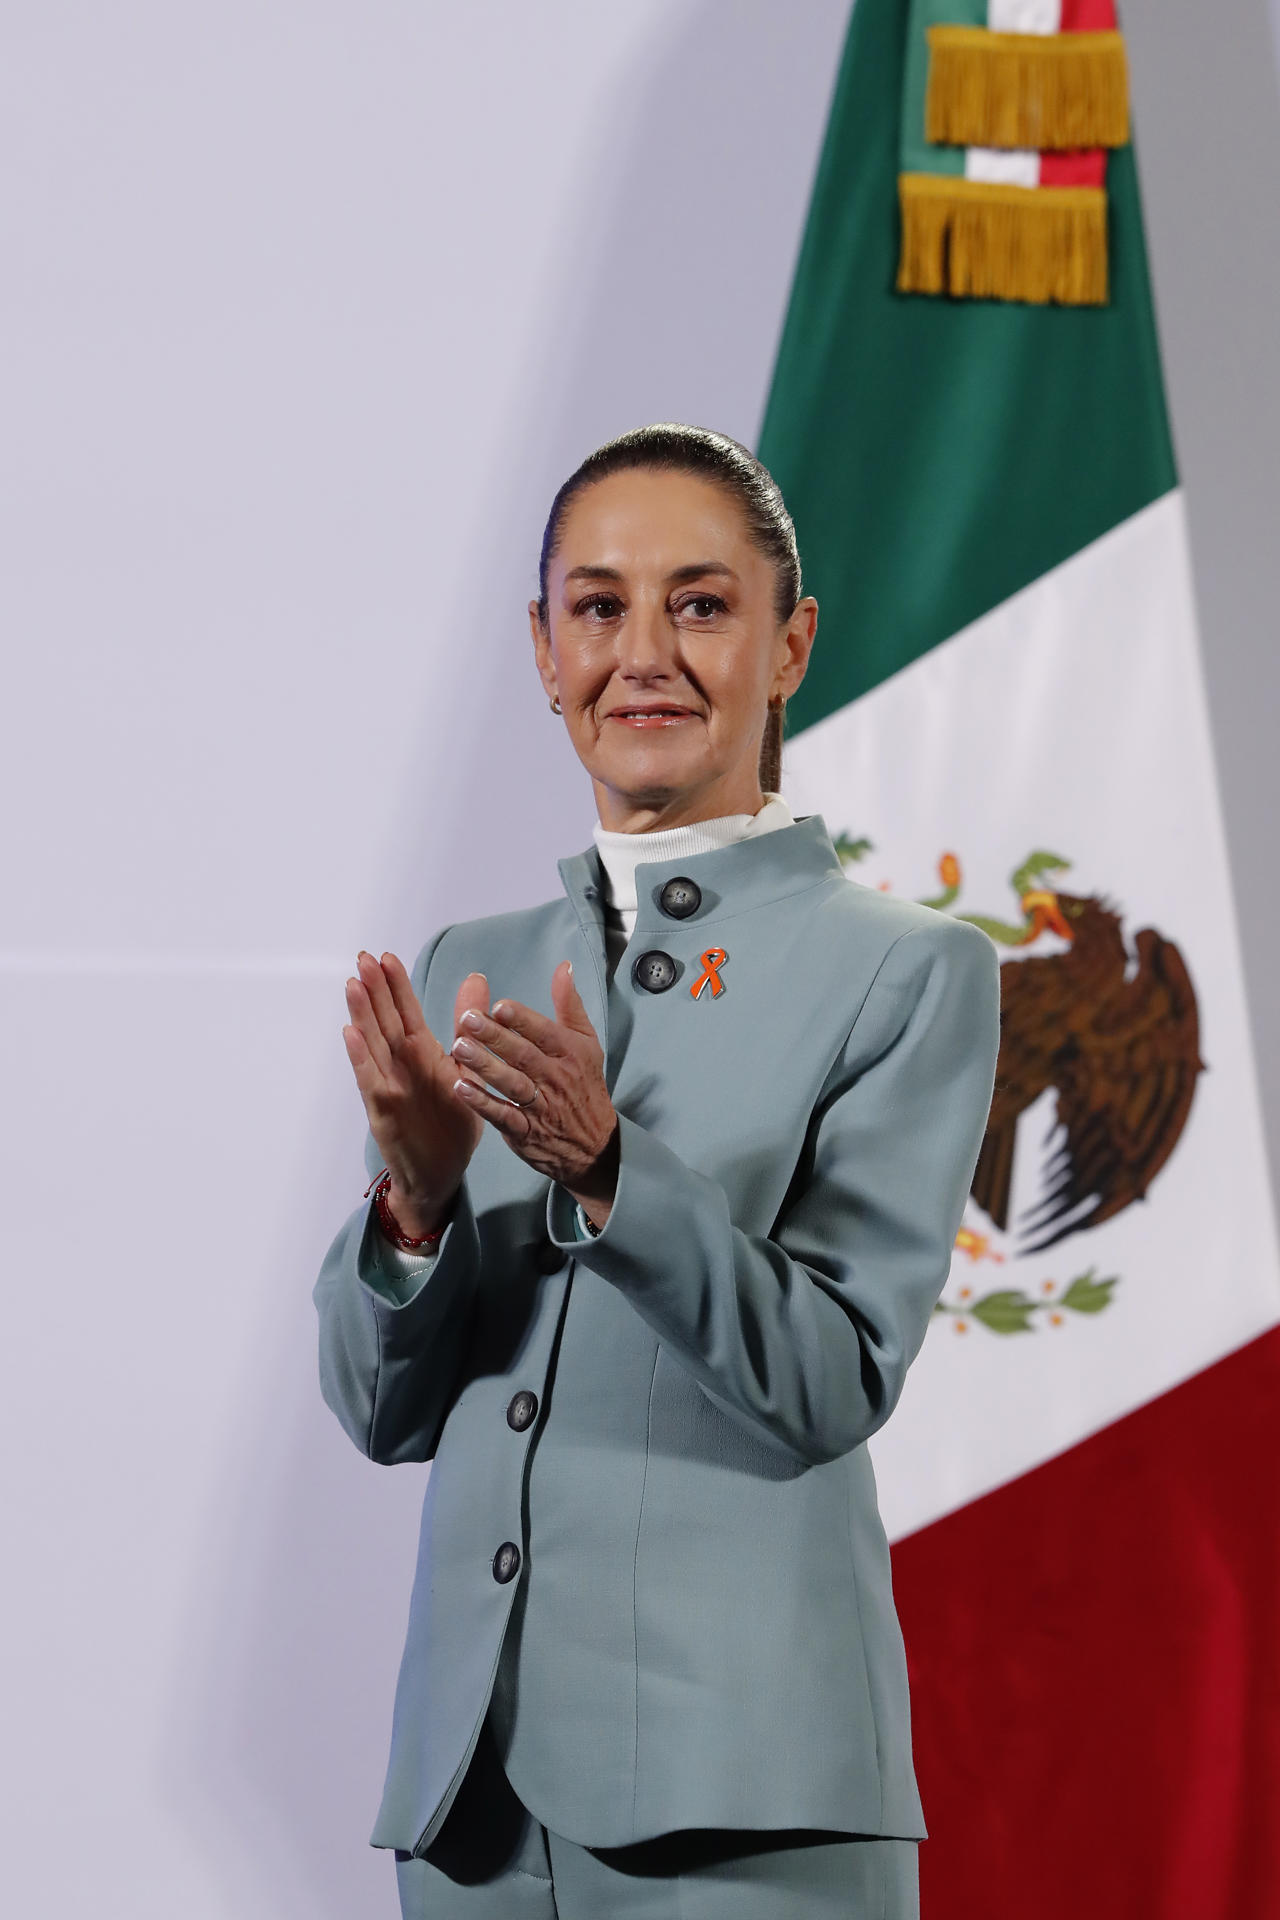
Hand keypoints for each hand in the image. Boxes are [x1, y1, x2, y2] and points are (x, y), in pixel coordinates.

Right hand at [343, 951, 486, 1235]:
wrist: (442, 1174)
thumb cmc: (451, 1123)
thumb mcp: (466, 1069)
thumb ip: (468, 1028)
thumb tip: (477, 980)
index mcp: (422, 1054)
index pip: (406, 1012)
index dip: (396, 985)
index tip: (387, 956)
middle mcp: (401, 1066)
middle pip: (384, 1021)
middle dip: (374, 990)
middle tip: (362, 957)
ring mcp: (389, 1086)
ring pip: (372, 1045)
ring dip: (361, 1015)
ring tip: (353, 984)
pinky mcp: (384, 1112)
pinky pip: (371, 1081)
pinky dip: (360, 1058)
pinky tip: (351, 1034)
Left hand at [449, 960, 618, 1228]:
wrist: (595, 1145)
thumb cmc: (584, 1085)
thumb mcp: (586, 1043)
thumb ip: (570, 1005)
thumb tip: (563, 967)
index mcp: (571, 1053)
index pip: (545, 1032)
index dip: (522, 1019)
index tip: (498, 1006)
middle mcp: (557, 1078)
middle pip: (524, 1055)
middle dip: (496, 1037)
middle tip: (468, 1019)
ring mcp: (541, 1107)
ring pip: (512, 1084)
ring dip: (485, 1066)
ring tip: (459, 1047)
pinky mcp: (525, 1132)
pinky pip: (503, 1116)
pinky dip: (483, 1103)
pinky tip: (461, 1088)